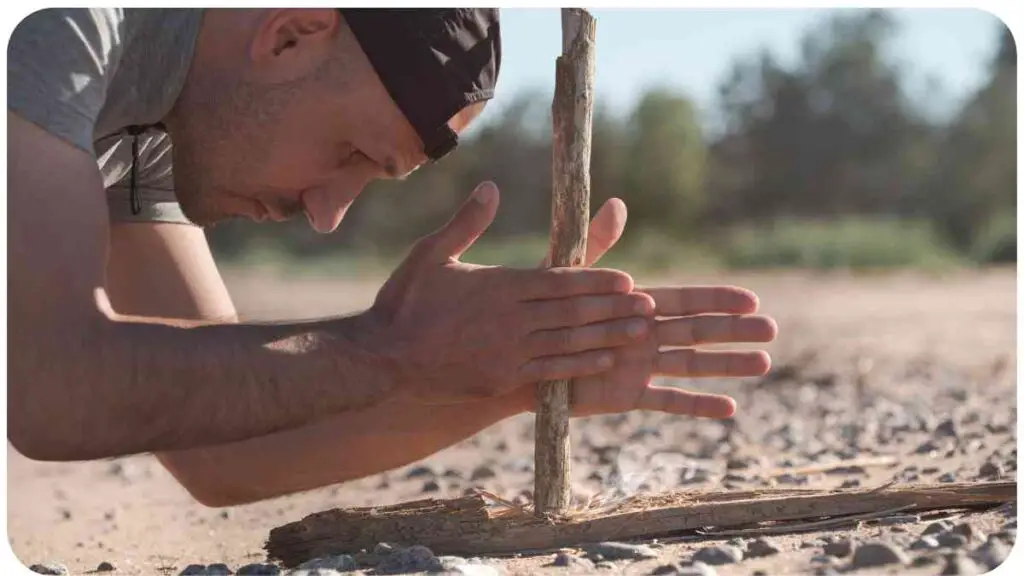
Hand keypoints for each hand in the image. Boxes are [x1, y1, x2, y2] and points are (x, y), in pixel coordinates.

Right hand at [365, 182, 654, 404]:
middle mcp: (511, 319)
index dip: (596, 281)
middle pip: (574, 312)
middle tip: (650, 306)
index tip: (627, 279)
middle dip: (614, 308)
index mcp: (499, 286)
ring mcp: (509, 352)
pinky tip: (605, 361)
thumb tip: (492, 187)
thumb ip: (465, 223)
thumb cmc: (405, 302)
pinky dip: (580, 365)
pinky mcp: (503, 379)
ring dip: (608, 336)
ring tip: (640, 333)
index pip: (560, 281)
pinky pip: (551, 372)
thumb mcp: (430, 254)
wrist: (383, 359)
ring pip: (570, 342)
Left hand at [527, 197, 776, 418]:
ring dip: (727, 365)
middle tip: (773, 329)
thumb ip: (596, 246)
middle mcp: (644, 335)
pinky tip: (729, 408)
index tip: (751, 300)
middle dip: (734, 331)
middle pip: (698, 331)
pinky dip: (696, 404)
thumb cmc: (541, 313)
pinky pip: (667, 401)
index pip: (685, 300)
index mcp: (635, 305)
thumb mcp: (569, 277)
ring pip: (692, 365)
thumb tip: (617, 203)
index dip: (717, 300)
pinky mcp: (627, 396)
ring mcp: (639, 366)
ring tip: (764, 364)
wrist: (517, 359)